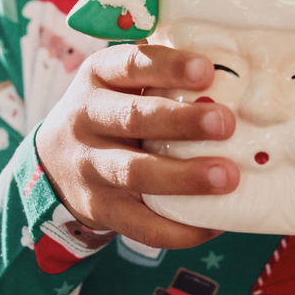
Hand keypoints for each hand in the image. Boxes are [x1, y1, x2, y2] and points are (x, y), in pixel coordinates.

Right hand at [34, 44, 238, 247]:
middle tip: (226, 124)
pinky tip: (213, 224)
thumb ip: (163, 73)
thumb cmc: (112, 111)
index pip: (132, 65)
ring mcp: (89, 167)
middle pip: (133, 118)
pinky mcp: (98, 208)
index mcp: (99, 77)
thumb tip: (238, 72)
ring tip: (227, 176)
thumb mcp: (121, 82)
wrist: (56, 160)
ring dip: (184, 176)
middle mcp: (86, 119)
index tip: (207, 70)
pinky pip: (141, 224)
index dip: (169, 67)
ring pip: (135, 173)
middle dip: (182, 121)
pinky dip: (180, 229)